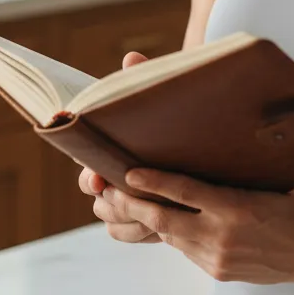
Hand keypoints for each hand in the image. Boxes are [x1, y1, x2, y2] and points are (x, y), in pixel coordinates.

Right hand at [76, 51, 159, 243]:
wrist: (204, 136)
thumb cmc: (177, 114)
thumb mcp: (165, 97)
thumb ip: (145, 79)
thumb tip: (132, 58)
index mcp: (111, 154)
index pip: (89, 172)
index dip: (92, 178)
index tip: (101, 179)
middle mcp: (115, 182)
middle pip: (100, 205)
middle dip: (113, 205)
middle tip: (132, 202)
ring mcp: (132, 203)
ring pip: (116, 225)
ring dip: (130, 222)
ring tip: (153, 216)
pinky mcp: (152, 220)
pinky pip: (136, 235)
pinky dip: (146, 233)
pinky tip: (168, 226)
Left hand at [105, 168, 293, 289]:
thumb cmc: (292, 205)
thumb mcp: (265, 183)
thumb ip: (229, 177)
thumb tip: (196, 150)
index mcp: (238, 206)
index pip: (185, 191)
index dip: (153, 181)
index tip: (129, 171)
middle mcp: (224, 235)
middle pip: (165, 220)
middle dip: (133, 206)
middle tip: (110, 191)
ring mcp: (218, 258)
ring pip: (171, 235)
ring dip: (148, 219)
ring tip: (126, 202)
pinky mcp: (217, 272)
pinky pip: (185, 249)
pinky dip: (173, 233)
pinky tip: (164, 220)